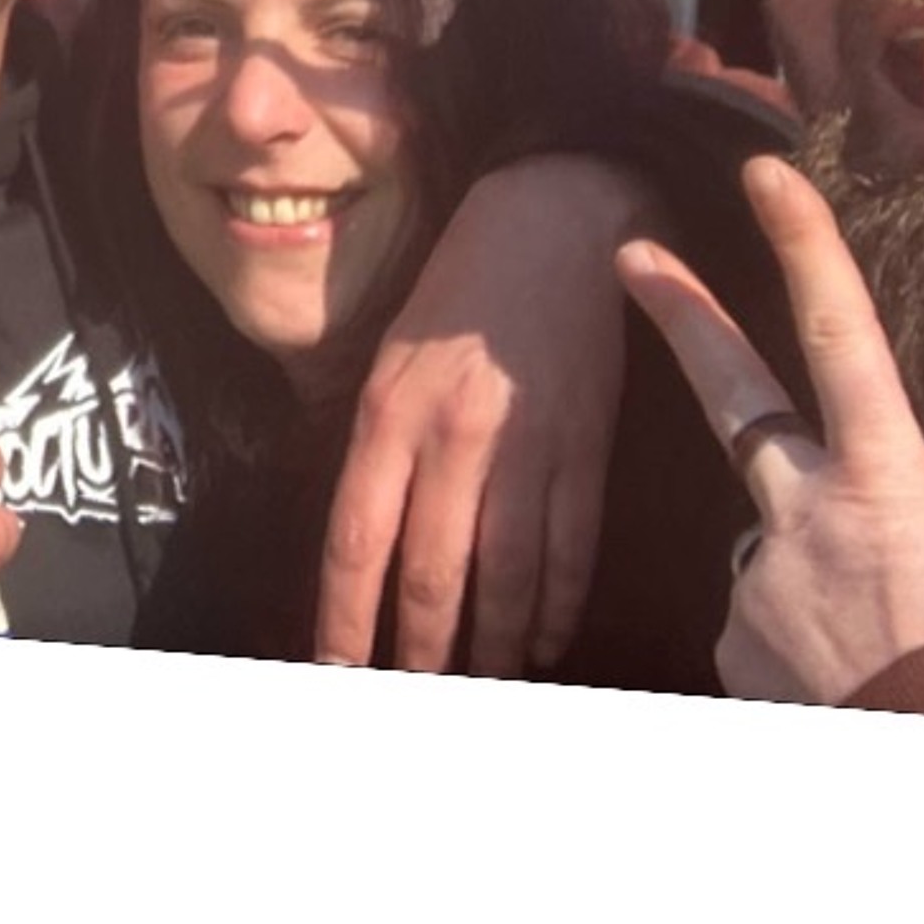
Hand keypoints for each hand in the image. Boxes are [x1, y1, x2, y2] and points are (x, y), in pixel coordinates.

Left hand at [316, 154, 643, 675]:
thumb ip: (380, 442)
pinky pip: (570, 551)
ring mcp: (524, 447)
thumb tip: (368, 539)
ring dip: (490, 646)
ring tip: (480, 685)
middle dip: (419, 652)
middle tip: (414, 702)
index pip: (355, 538)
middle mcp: (451, 436)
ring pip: (503, 576)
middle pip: (429, 573)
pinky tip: (545, 640)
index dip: (344, 616)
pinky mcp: (586, 448)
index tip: (337, 671)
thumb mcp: (392, 353)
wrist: (554, 221)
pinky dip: (557, 607)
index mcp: (388, 410)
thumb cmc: (461, 290)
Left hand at [616, 156, 923, 703]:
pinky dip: (797, 661)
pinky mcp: (730, 648)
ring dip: (813, 598)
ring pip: (773, 558)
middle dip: (683, 319)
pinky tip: (843, 695)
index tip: (766, 177)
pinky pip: (761, 636)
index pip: (842, 339)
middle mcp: (807, 515)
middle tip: (631, 256)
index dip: (805, 249)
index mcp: (890, 483)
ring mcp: (760, 579)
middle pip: (734, 398)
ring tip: (875, 666)